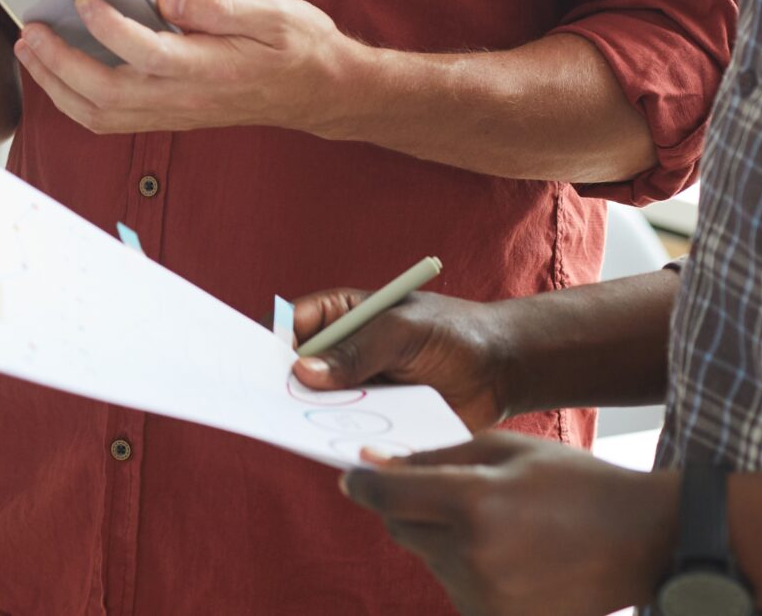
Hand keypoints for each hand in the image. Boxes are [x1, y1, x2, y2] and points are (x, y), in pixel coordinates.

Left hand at [13, 0, 354, 134]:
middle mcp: (184, 98)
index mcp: (209, 68)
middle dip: (59, 64)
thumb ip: (219, 6)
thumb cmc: (298, 46)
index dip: (108, 27)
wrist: (321, 92)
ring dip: (57, 85)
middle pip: (106, 93)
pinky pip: (110, 119)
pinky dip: (74, 100)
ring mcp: (174, 112)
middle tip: (31, 29)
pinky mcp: (169, 115)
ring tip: (32, 49)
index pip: (146, 53)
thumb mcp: (273, 12)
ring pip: (101, 114)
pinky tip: (58, 71)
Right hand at [289, 287, 513, 431]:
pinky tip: (338, 446)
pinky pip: (349, 432)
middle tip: (270, 405)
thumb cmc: (453, 333)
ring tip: (300, 429)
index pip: (290, 324)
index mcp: (341, 316)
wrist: (503, 370)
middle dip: (282, 386)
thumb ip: (356, 351)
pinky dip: (341, 439)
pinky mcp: (377, 420)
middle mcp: (342, 354)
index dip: (269, 342)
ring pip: (319, 406)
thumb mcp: (402, 332)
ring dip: (310, 417)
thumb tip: (302, 372)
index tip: (258, 366)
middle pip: (295, 370)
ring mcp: (358, 389)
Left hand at [340, 434, 677, 615]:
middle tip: (449, 494)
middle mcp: (473, 554)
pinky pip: (456, 589)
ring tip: (499, 526)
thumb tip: (375, 465)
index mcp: (474, 501)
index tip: (355, 477)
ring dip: (442, 540)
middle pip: (402, 530)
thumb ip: (434, 457)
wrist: (643, 540)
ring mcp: (487, 596)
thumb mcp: (505, 448)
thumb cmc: (573, 482)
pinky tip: (509, 555)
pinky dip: (466, 570)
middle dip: (409, 508)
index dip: (364, 484)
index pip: (387, 496)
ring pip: (428, 560)